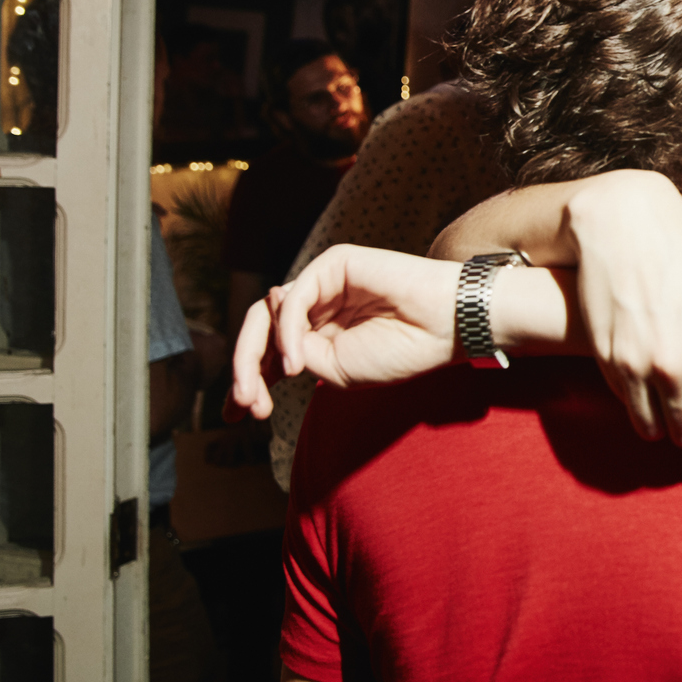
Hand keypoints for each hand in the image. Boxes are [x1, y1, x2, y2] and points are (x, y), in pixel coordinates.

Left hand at [230, 245, 459, 419]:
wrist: (445, 328)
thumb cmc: (402, 351)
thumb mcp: (336, 370)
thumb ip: (297, 354)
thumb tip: (266, 340)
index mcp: (321, 334)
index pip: (271, 353)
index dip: (249, 380)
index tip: (235, 416)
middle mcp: (318, 307)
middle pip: (261, 332)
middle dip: (244, 370)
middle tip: (245, 405)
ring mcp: (324, 284)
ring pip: (267, 314)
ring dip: (254, 356)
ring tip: (258, 391)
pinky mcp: (333, 264)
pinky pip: (292, 299)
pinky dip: (286, 332)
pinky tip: (298, 363)